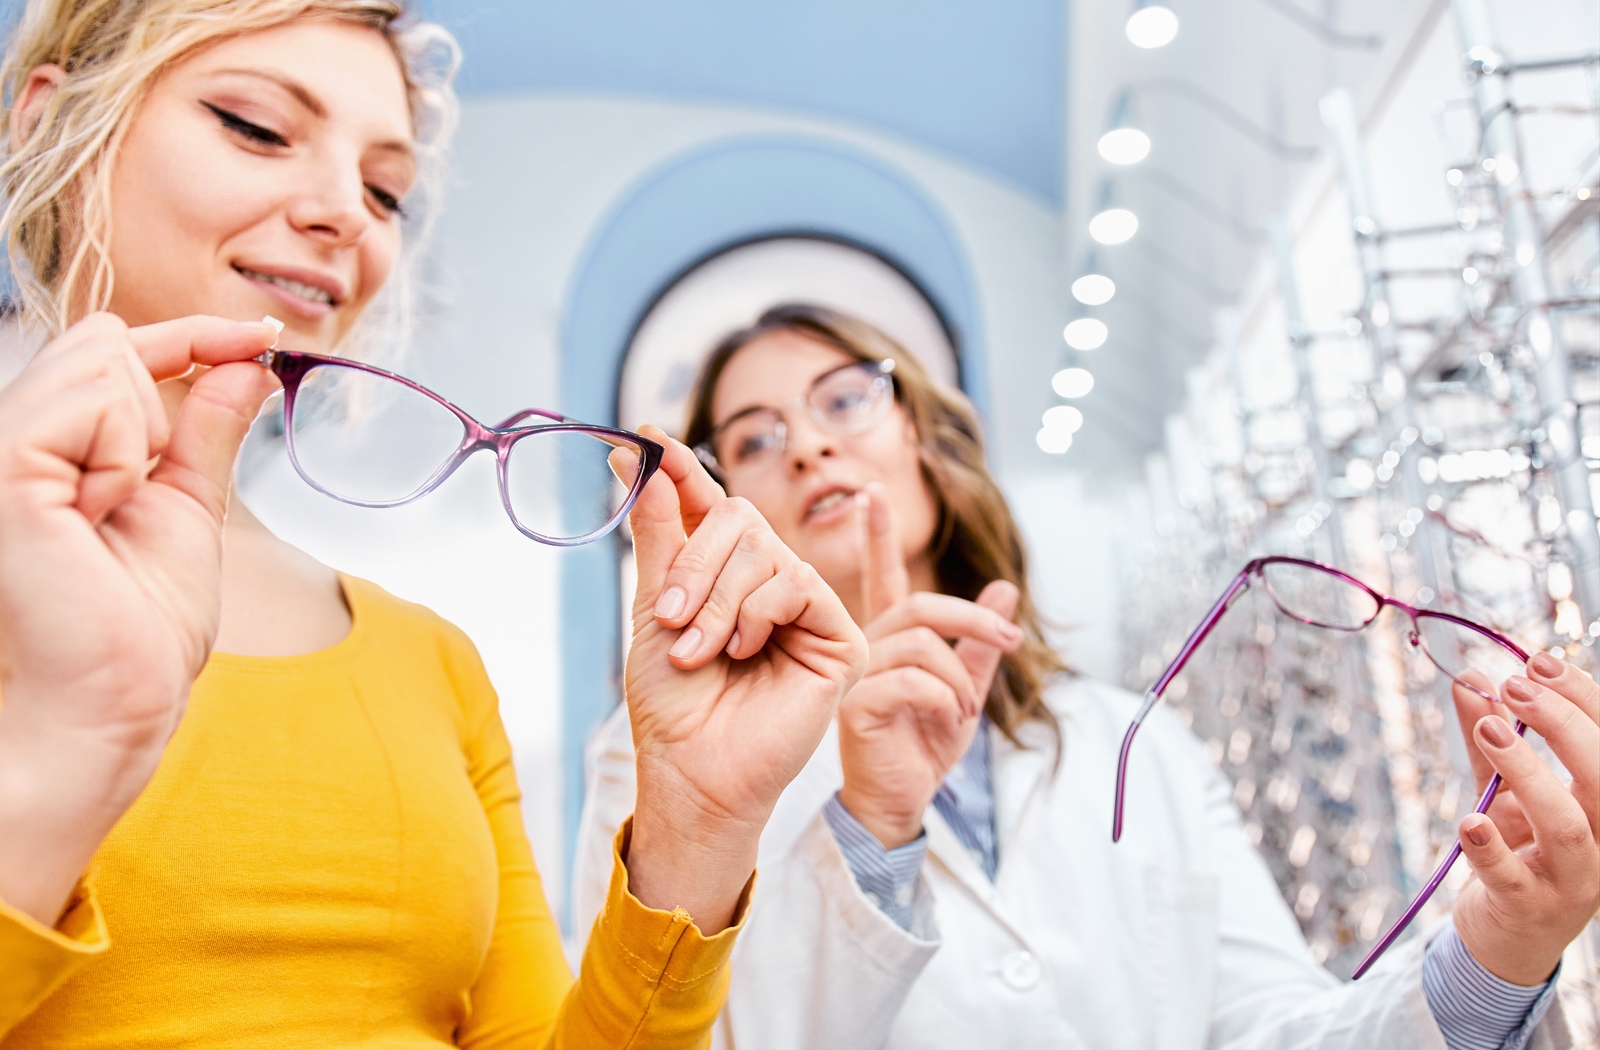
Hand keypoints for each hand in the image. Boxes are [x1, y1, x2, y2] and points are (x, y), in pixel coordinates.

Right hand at [0, 312, 280, 923]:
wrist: (119, 703)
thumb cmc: (141, 627)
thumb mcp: (190, 504)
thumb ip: (207, 428)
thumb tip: (246, 362)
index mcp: (50, 445)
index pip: (113, 347)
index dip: (196, 333)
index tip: (265, 339)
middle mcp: (13, 437)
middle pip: (106, 339)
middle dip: (161, 400)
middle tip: (143, 492)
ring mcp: (0, 448)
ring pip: (102, 358)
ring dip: (144, 435)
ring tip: (114, 510)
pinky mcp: (3, 468)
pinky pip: (92, 400)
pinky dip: (126, 455)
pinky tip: (100, 513)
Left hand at [618, 425, 866, 932]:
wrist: (692, 768)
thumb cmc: (673, 704)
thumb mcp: (654, 607)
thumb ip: (660, 532)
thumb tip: (641, 457)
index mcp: (725, 576)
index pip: (708, 506)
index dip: (679, 470)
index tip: (640, 437)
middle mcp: (769, 584)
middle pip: (739, 517)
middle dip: (694, 562)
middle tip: (668, 616)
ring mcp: (808, 608)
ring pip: (766, 549)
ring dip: (718, 599)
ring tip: (699, 651)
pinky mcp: (841, 636)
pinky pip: (796, 583)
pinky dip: (757, 613)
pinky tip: (745, 652)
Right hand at [835, 484, 1022, 848]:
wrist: (899, 801)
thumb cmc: (923, 747)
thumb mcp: (965, 689)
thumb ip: (982, 643)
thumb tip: (1006, 588)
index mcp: (887, 641)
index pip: (881, 577)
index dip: (877, 535)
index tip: (871, 492)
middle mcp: (865, 649)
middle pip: (919, 605)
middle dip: (973, 619)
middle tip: (1011, 642)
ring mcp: (855, 676)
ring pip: (920, 644)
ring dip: (959, 675)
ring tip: (967, 709)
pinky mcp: (857, 706)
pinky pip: (913, 682)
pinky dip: (945, 698)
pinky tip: (949, 721)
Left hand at [1449, 653, 1599, 985]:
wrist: (1507, 933)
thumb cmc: (1518, 849)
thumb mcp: (1504, 787)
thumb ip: (1490, 735)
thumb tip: (1469, 678)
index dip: (1583, 698)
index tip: (1537, 661)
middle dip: (1562, 725)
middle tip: (1513, 687)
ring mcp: (1574, 880)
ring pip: (1567, 824)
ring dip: (1527, 771)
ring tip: (1488, 729)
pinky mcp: (1530, 907)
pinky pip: (1512, 876)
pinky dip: (1490, 847)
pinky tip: (1468, 819)